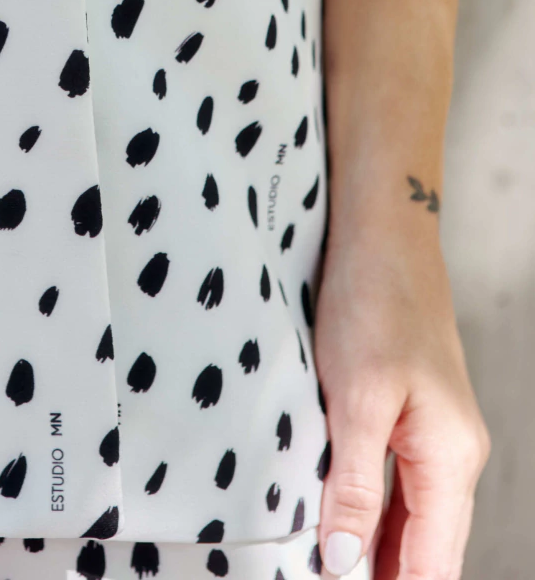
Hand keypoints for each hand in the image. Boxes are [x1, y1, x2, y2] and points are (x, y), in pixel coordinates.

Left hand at [313, 230, 490, 578]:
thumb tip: (343, 566)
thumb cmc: (373, 302)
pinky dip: (370, 517)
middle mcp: (453, 457)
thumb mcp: (355, 397)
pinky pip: (398, 490)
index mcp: (451, 459)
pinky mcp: (411, 417)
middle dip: (381, 578)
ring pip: (411, 524)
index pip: (433, 567)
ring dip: (375, 555)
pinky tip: (337, 531)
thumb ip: (351, 487)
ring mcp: (435, 438)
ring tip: (324, 569)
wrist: (384, 232)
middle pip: (427, 552)